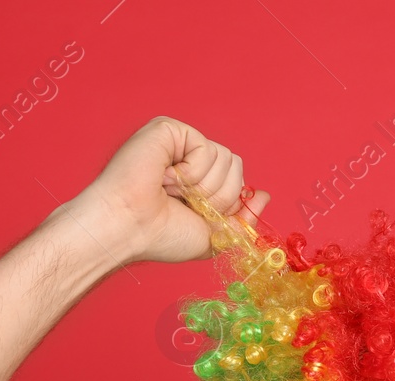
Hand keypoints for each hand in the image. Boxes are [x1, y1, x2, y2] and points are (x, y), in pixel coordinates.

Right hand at [60, 115, 270, 268]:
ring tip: (171, 190)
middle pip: (236, 167)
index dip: (228, 202)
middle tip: (184, 203)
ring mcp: (180, 142)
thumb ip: (243, 219)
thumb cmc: (162, 236)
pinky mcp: (169, 129)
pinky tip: (165, 177)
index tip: (200, 215)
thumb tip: (265, 195)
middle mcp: (189, 157)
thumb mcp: (215, 236)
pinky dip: (190, 172)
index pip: (237, 179)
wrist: (129, 228)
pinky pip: (206, 148)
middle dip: (217, 196)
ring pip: (226, 158)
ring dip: (202, 186)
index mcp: (199, 179)